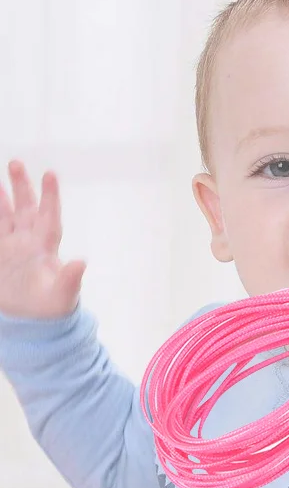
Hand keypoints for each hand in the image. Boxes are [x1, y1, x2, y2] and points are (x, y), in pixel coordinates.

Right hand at [0, 160, 84, 318]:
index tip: (50, 174)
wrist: (30, 324)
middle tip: (16, 163)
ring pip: (7, 215)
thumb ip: (70, 279)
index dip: (50, 197)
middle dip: (22, 187)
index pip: (49, 217)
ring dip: (2, 198)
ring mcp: (11, 247)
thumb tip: (81, 262)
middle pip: (26, 209)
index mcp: (47, 248)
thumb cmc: (52, 311)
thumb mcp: (63, 297)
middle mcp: (29, 243)